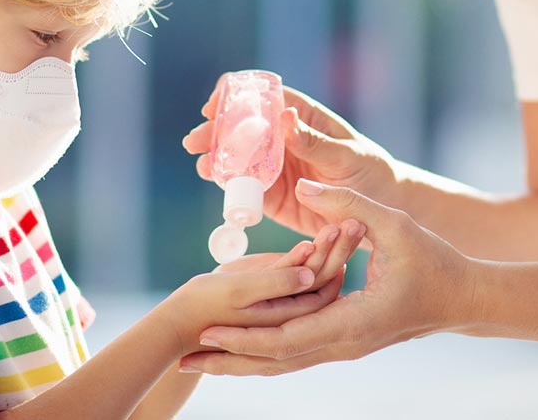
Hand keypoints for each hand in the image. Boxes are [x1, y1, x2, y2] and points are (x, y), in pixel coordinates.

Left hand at [180, 181, 472, 376]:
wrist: (464, 299)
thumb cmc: (436, 262)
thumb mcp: (396, 225)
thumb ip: (349, 204)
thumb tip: (306, 183)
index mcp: (355, 322)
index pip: (289, 338)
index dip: (246, 337)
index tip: (209, 333)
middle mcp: (345, 343)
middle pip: (277, 362)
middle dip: (229, 362)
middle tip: (185, 361)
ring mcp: (344, 347)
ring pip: (284, 364)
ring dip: (241, 364)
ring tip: (198, 364)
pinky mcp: (344, 340)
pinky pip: (296, 353)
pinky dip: (264, 355)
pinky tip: (239, 351)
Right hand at [182, 80, 398, 237]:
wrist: (378, 215)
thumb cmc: (370, 174)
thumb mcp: (347, 156)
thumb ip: (315, 142)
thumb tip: (285, 117)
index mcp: (303, 119)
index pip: (265, 98)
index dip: (236, 97)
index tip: (214, 103)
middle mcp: (284, 140)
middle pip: (242, 129)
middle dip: (216, 131)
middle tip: (195, 140)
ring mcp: (277, 168)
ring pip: (238, 158)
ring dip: (217, 160)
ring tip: (203, 166)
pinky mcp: (274, 197)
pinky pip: (247, 189)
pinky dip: (229, 186)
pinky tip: (216, 183)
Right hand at [215, 220, 365, 302]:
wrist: (182, 321)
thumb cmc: (205, 305)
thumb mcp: (239, 291)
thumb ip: (276, 283)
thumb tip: (311, 274)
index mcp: (290, 315)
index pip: (326, 284)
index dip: (338, 255)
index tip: (347, 224)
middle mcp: (293, 308)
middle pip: (326, 276)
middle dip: (341, 247)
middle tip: (355, 217)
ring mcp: (285, 297)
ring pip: (317, 271)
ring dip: (331, 246)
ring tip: (345, 218)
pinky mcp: (274, 286)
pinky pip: (300, 268)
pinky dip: (313, 249)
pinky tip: (324, 231)